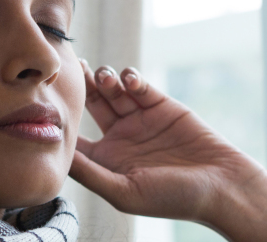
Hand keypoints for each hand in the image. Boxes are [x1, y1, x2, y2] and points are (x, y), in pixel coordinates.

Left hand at [68, 62, 266, 241]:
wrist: (221, 185)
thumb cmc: (172, 198)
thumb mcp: (124, 191)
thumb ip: (89, 173)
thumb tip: (55, 157)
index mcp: (107, 161)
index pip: (74, 138)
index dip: (60, 120)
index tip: (45, 102)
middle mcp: (120, 139)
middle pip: (90, 106)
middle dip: (80, 86)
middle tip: (71, 68)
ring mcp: (141, 120)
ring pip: (113, 91)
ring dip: (104, 79)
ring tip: (103, 76)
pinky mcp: (162, 105)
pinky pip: (140, 86)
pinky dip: (131, 78)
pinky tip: (128, 79)